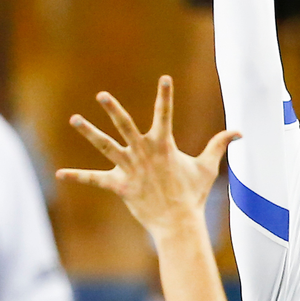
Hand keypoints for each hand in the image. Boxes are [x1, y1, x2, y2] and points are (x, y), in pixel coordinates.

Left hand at [57, 76, 238, 239]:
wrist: (178, 222)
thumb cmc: (193, 194)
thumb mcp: (207, 168)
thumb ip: (219, 145)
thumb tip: (239, 132)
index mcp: (164, 145)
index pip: (166, 114)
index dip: (166, 96)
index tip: (165, 78)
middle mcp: (144, 153)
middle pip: (126, 126)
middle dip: (114, 110)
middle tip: (102, 95)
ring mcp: (130, 169)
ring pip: (106, 146)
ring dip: (90, 132)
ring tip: (74, 119)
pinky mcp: (120, 186)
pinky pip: (95, 179)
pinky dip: (78, 176)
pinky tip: (60, 173)